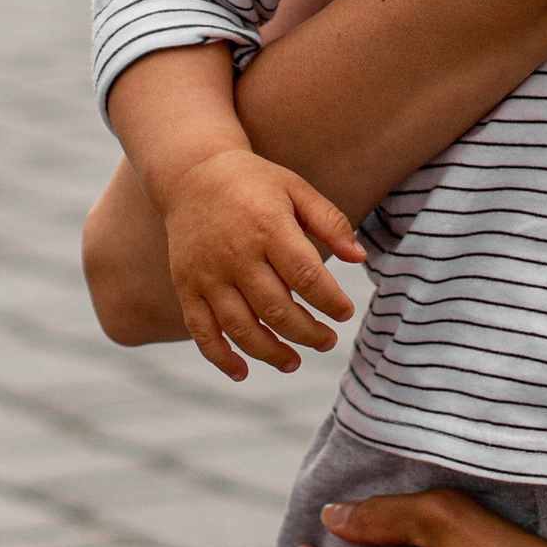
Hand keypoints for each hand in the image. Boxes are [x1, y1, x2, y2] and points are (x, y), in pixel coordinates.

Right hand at [156, 145, 365, 383]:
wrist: (192, 174)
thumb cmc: (254, 184)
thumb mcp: (296, 189)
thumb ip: (330, 222)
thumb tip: (359, 258)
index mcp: (268, 228)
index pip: (306, 276)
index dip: (330, 302)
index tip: (345, 313)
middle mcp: (236, 255)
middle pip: (276, 309)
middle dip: (307, 333)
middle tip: (328, 341)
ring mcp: (207, 275)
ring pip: (241, 328)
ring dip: (271, 353)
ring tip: (294, 362)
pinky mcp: (186, 287)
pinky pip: (202, 331)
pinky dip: (220, 357)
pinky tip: (243, 372)